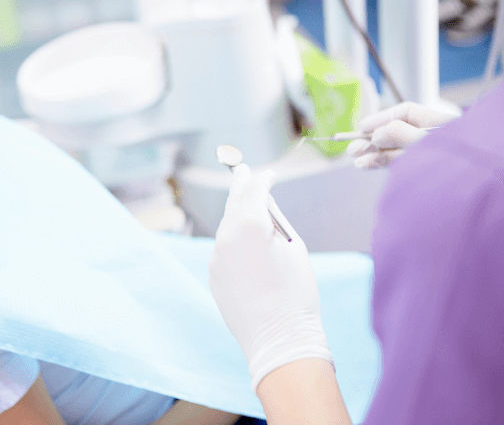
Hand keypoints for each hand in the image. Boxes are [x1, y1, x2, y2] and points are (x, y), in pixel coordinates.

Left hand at [208, 165, 331, 392]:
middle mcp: (225, 238)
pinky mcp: (214, 276)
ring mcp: (216, 258)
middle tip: (240, 170)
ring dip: (236, 216)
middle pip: (233, 205)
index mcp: (248, 225)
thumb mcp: (294, 248)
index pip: (253, 191)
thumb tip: (262, 209)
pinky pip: (223, 251)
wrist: (279, 339)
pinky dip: (232, 242)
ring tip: (245, 205)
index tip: (267, 175)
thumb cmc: (296, 293)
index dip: (262, 180)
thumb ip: (274, 222)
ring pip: (226, 228)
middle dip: (240, 187)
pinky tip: (244, 244)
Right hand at [347, 101, 459, 168]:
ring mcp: (424, 154)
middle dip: (373, 139)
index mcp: (438, 123)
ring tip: (355, 158)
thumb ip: (401, 135)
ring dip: (372, 153)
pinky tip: (365, 164)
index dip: (382, 118)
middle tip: (353, 147)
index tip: (363, 127)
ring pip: (393, 149)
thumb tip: (377, 133)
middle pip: (395, 132)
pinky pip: (396, 163)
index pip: (405, 113)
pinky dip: (380, 163)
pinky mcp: (419, 170)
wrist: (477, 187)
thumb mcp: (427, 142)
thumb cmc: (460, 162)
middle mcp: (429, 137)